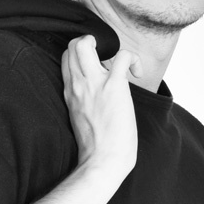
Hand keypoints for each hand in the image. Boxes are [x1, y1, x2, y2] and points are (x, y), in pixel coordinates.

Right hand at [61, 35, 139, 179]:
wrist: (102, 161)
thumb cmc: (95, 146)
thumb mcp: (79, 117)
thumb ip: (81, 100)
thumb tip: (96, 93)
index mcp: (70, 92)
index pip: (66, 58)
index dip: (82, 53)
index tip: (97, 64)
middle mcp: (78, 84)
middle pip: (73, 45)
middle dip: (92, 43)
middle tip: (108, 58)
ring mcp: (95, 84)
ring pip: (86, 42)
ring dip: (106, 44)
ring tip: (120, 63)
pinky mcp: (115, 86)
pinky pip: (124, 55)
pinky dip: (133, 59)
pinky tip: (136, 73)